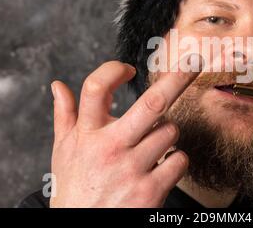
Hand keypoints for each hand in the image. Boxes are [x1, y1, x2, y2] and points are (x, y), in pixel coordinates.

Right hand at [49, 60, 198, 206]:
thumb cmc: (74, 186)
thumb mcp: (63, 152)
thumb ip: (64, 116)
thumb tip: (57, 85)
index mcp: (87, 134)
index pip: (95, 88)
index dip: (114, 70)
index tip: (128, 69)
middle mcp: (110, 148)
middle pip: (153, 103)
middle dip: (178, 78)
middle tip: (195, 61)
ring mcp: (132, 169)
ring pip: (170, 131)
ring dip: (166, 134)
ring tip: (149, 148)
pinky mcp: (150, 191)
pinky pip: (180, 160)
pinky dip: (175, 161)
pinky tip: (159, 169)